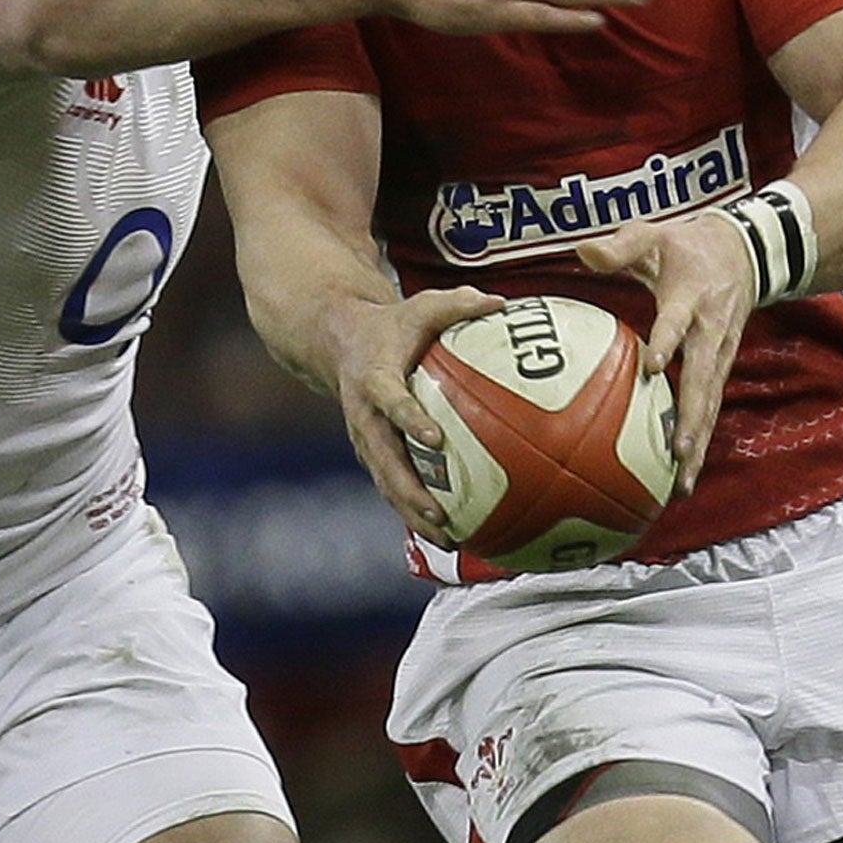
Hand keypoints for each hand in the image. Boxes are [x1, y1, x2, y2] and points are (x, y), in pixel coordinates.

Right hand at [327, 286, 505, 548]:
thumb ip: (458, 305)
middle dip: (409, 491)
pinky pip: (392, 486)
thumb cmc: (391, 324)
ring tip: (448, 539)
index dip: (410, 419)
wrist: (339, 341)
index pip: (391, 402)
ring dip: (412, 513)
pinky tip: (449, 534)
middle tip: (440, 514)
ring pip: (386, 483)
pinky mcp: (372, 453)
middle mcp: (364, 415)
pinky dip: (414, 511)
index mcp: (375, 379)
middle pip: (384, 460)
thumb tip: (503, 303)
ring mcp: (366, 439)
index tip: (435, 438)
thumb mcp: (421, 305)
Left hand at [576, 211, 755, 495]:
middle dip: (692, 417)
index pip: (676, 322)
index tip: (653, 366)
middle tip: (677, 452)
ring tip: (682, 481)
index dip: (667, 341)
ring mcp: (719, 353)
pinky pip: (710, 405)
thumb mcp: (654, 234)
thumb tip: (583, 252)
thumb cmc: (687, 246)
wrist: (746, 251)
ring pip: (710, 402)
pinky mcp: (719, 366)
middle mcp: (709, 331)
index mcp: (689, 298)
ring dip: (698, 440)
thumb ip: (620, 245)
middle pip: (703, 379)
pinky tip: (683, 472)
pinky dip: (699, 438)